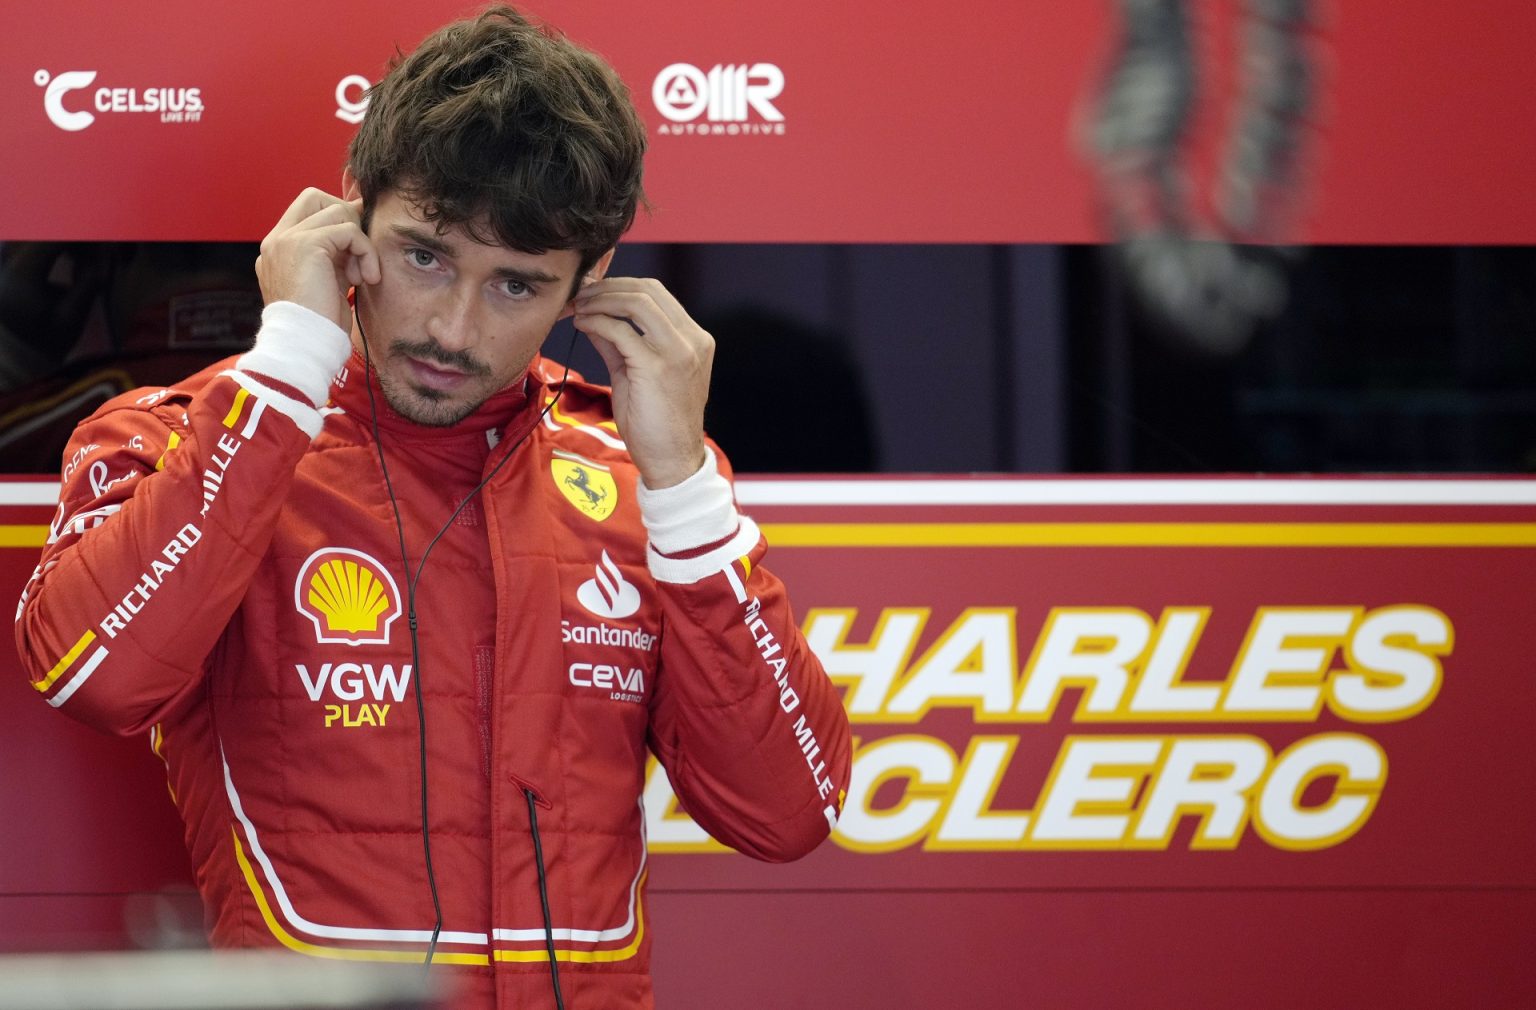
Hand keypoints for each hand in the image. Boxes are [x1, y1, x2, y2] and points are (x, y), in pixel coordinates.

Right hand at [255, 189, 380, 331]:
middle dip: (348, 220)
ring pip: (337, 210)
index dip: (339, 221)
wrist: (305, 347)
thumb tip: (361, 229)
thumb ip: (337, 256)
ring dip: (361, 242)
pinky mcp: (305, 244)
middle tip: (360, 256)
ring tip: (361, 276)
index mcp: (279, 249)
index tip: (357, 251)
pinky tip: (366, 279)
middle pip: (317, 197)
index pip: (308, 210)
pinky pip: (349, 230)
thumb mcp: (329, 282)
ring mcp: (287, 240)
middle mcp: (277, 240)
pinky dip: (366, 252)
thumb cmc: (320, 326)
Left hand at [572, 278, 710, 488]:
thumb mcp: (637, 374)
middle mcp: (692, 340)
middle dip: (607, 288)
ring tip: (578, 309)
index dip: (620, 286)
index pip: (656, 294)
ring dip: (600, 300)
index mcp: (694, 339)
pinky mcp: (657, 366)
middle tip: (579, 296)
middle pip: (647, 290)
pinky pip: (620, 330)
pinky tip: (581, 325)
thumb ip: (619, 343)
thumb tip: (593, 317)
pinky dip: (596, 322)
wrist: (671, 461)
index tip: (592, 294)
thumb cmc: (656, 424)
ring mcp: (678, 351)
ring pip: (636, 301)